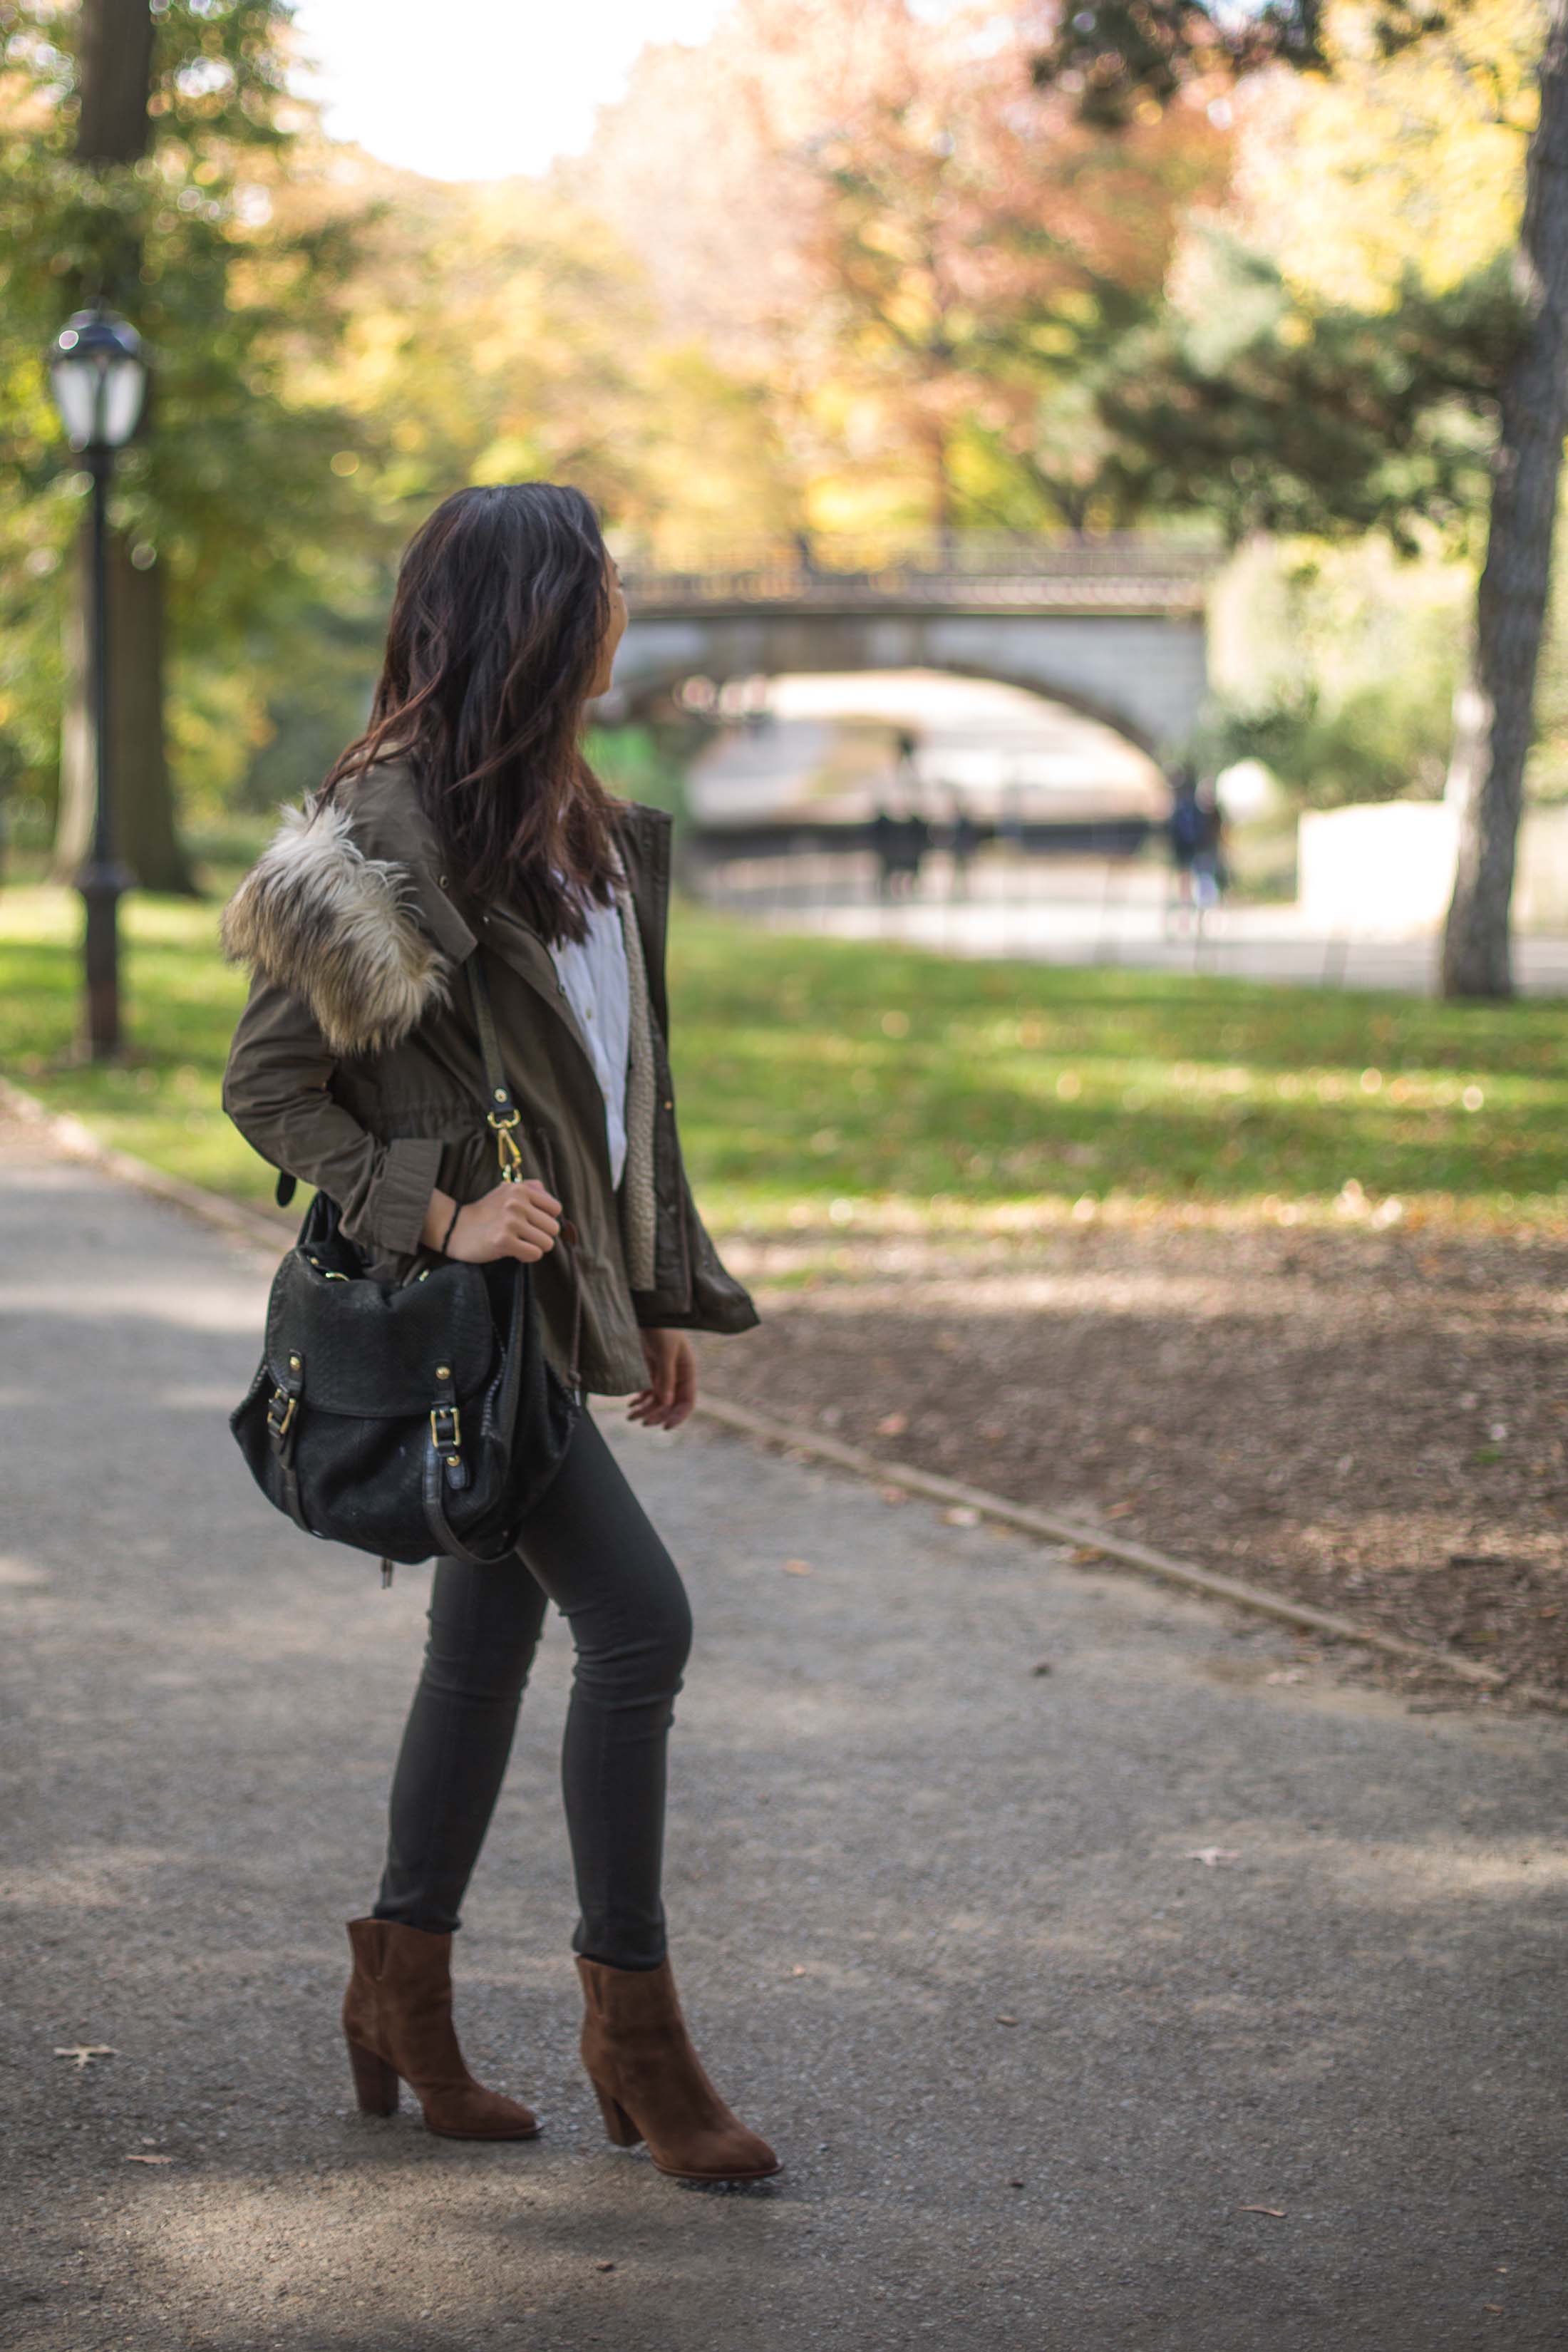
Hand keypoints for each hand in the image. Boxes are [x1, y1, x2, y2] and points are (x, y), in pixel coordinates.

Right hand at [431, 1179, 560, 1264]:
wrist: (455, 1228)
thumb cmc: (486, 1212)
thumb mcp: (506, 1190)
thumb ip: (531, 1189)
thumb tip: (554, 1203)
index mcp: (520, 1189)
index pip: (555, 1209)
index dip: (546, 1219)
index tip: (531, 1223)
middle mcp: (516, 1202)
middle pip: (553, 1228)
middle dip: (541, 1236)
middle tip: (523, 1236)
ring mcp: (510, 1221)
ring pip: (547, 1243)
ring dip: (534, 1248)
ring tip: (518, 1243)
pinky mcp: (503, 1240)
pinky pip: (534, 1254)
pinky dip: (526, 1257)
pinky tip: (512, 1251)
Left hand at [627, 1328, 696, 1429]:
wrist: (647, 1309)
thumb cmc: (660, 1328)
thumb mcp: (665, 1353)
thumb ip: (666, 1378)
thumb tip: (666, 1404)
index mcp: (687, 1372)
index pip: (687, 1401)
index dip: (678, 1416)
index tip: (665, 1427)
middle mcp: (677, 1375)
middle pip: (669, 1404)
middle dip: (656, 1414)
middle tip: (640, 1422)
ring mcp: (663, 1372)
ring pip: (656, 1399)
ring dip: (645, 1409)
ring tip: (630, 1416)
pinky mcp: (650, 1368)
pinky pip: (647, 1390)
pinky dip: (640, 1399)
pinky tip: (631, 1404)